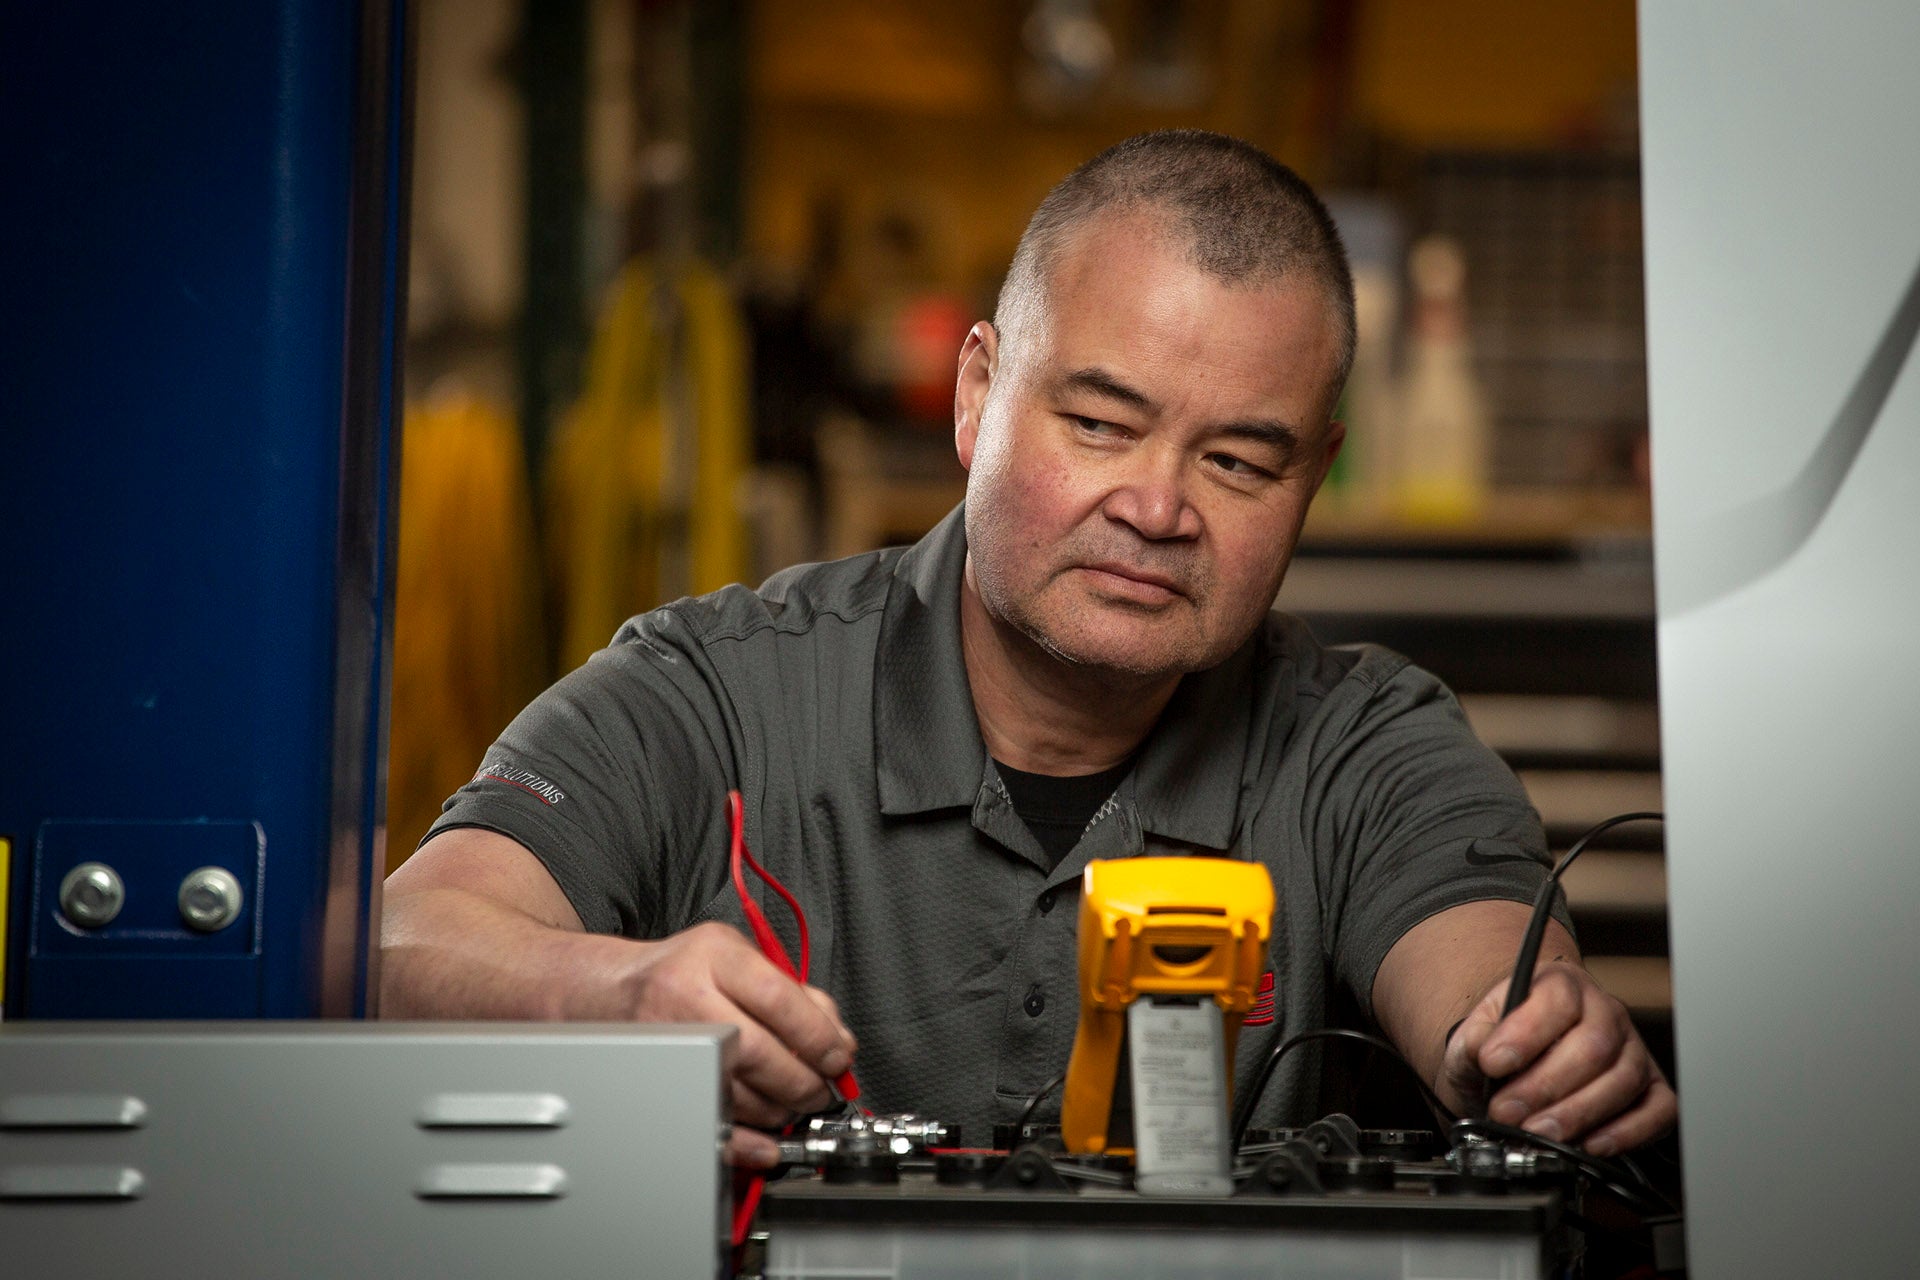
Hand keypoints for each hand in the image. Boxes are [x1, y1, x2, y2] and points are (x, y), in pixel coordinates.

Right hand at [619, 921, 856, 1167]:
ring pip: (741, 1094)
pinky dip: (745, 1142)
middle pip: (761, 1052)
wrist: (618, 991)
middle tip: (823, 1088)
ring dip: (782, 1109)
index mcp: (716, 958)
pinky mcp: (665, 1083)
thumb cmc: (688, 972)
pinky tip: (767, 1142)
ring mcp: (674, 1045)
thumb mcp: (743, 956)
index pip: (778, 998)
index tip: (839, 1056)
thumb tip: (838, 1040)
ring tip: (794, 1101)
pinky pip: (709, 1121)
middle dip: (806, 1081)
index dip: (817, 1034)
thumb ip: (796, 992)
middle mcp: (690, 1000)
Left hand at [1440, 960, 1675, 1155]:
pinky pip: (1658, 1110)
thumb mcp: (1472, 1038)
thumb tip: (1480, 1050)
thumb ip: (1472, 1041)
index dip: (1526, 1033)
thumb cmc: (1499, 1049)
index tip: (1492, 1063)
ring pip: (1624, 1079)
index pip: (1557, 999)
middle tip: (1508, 1112)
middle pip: (1593, 1045)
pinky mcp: (1651, 1089)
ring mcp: (1633, 1050)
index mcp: (1561, 985)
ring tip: (1537, 1133)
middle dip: (1546, 1086)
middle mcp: (1605, 1012)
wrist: (1514, 1068)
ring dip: (1578, 1114)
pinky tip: (1590, 1145)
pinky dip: (1627, 1133)